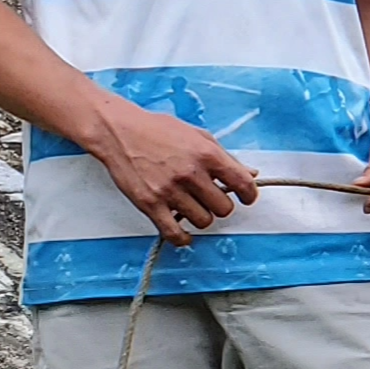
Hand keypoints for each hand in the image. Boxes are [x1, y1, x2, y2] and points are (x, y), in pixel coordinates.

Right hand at [87, 99, 258, 244]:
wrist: (119, 131)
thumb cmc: (156, 130)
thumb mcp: (198, 135)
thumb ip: (225, 157)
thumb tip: (250, 173)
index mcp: (207, 154)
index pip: (242, 184)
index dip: (249, 195)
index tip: (247, 198)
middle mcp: (191, 173)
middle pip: (223, 208)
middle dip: (220, 205)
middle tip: (211, 199)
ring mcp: (170, 190)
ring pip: (203, 221)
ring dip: (201, 217)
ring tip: (193, 207)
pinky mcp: (150, 204)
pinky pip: (174, 233)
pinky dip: (183, 238)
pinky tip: (184, 234)